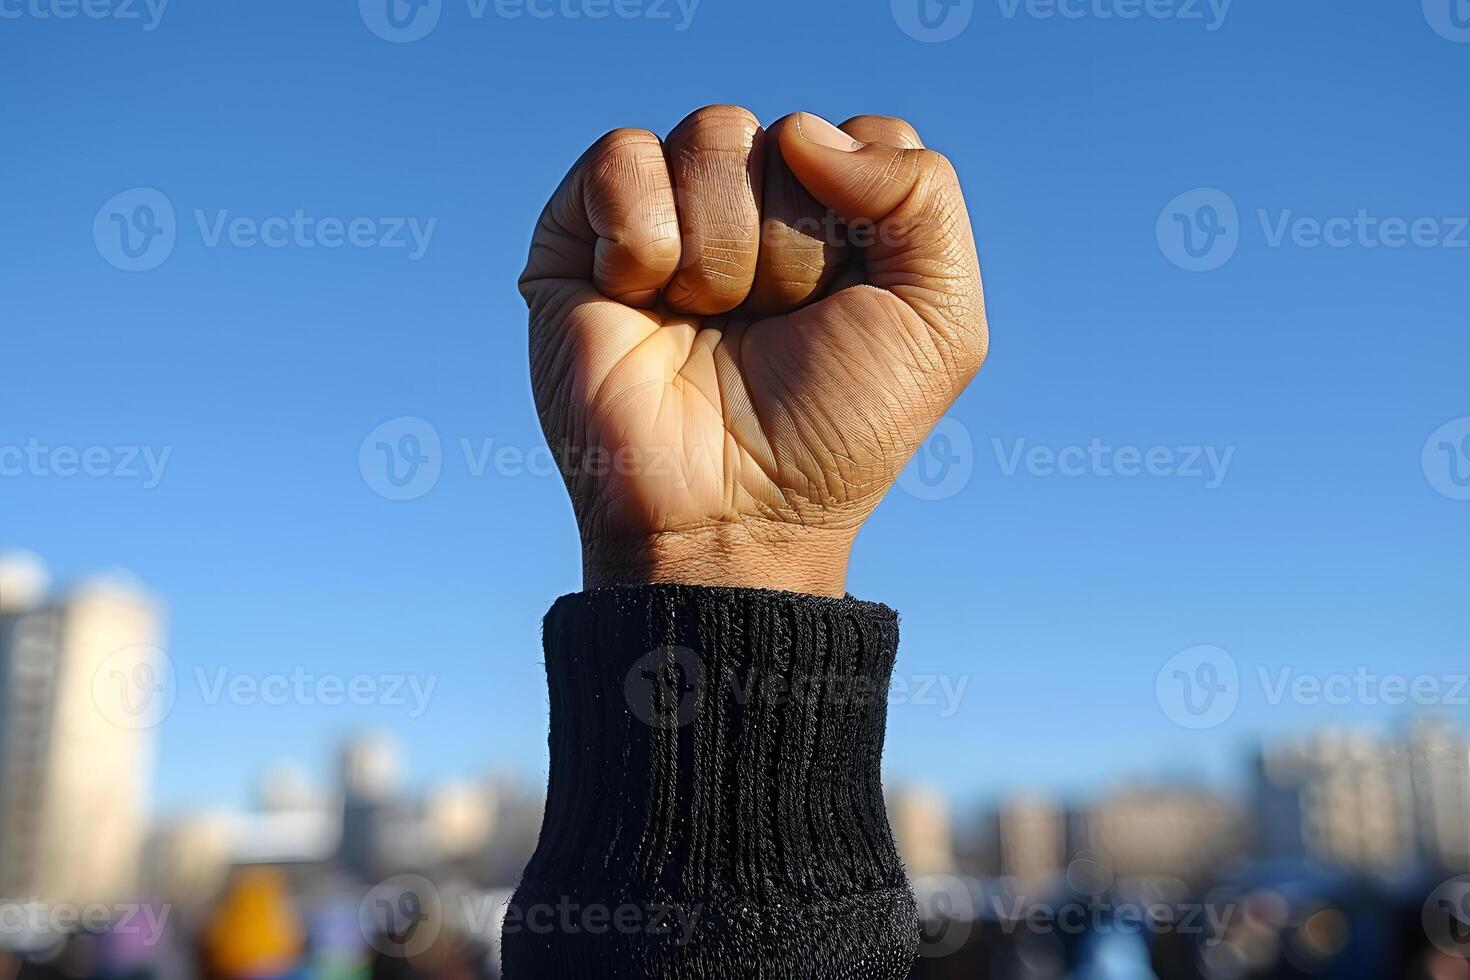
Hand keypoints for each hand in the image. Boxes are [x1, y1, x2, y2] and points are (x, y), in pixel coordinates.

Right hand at [522, 105, 987, 596]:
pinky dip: (643, 236)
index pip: (859, 139)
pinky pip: (622, 157)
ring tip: (707, 323)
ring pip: (711, 137)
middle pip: (786, 137)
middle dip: (791, 249)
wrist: (730, 514)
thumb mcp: (940, 321)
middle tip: (768, 328)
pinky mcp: (582, 235)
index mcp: (836, 220)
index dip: (861, 224)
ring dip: (724, 251)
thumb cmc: (834, 429)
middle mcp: (751, 208)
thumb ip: (924, 193)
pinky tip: (643, 301)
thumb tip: (802, 131)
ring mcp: (669, 216)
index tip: (840, 309)